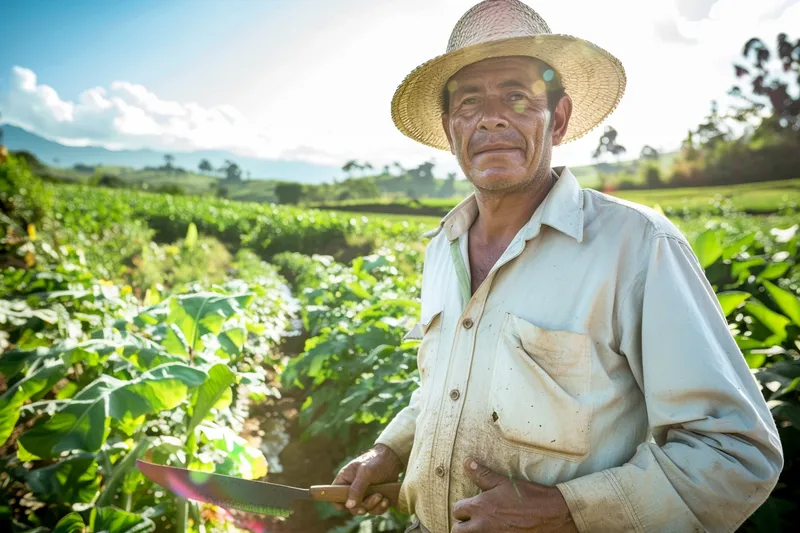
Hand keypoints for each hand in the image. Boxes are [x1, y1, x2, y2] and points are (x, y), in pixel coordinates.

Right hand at [331, 444, 402, 515]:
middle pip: (352, 508)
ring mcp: (363, 495)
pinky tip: (386, 500)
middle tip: (376, 497)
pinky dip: (381, 508)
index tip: (352, 506)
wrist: (391, 458)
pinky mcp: (374, 499)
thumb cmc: (375, 461)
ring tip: (381, 496)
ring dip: (374, 506)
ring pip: (364, 510)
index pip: (336, 498)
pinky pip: (375, 510)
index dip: (341, 505)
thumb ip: (356, 488)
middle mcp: (352, 490)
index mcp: (344, 481)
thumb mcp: (365, 472)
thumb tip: (349, 505)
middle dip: (364, 505)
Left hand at [453, 457, 578, 532]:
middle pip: (457, 530)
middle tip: (472, 521)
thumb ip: (482, 475)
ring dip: (472, 532)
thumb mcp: (504, 483)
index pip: (457, 510)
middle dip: (462, 525)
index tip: (471, 506)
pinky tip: (496, 531)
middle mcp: (481, 526)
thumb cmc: (528, 497)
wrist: (550, 515)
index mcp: (479, 507)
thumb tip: (467, 463)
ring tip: (482, 527)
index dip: (463, 507)